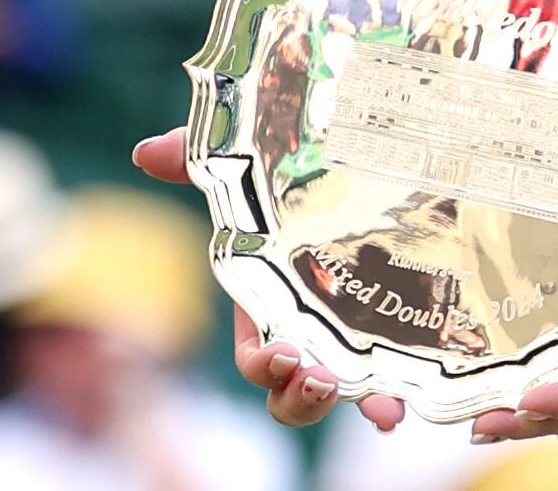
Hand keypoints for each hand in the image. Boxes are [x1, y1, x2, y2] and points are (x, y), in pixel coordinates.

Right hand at [127, 130, 409, 431]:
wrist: (367, 157)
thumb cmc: (294, 174)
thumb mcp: (251, 165)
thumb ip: (199, 158)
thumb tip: (147, 151)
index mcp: (268, 304)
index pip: (258, 354)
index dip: (265, 364)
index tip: (282, 354)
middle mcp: (308, 330)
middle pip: (292, 389)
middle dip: (301, 398)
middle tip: (324, 380)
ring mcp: (353, 336)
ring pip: (342, 394)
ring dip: (355, 405)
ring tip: (379, 405)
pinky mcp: (398, 331)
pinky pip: (395, 375)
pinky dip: (399, 395)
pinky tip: (410, 402)